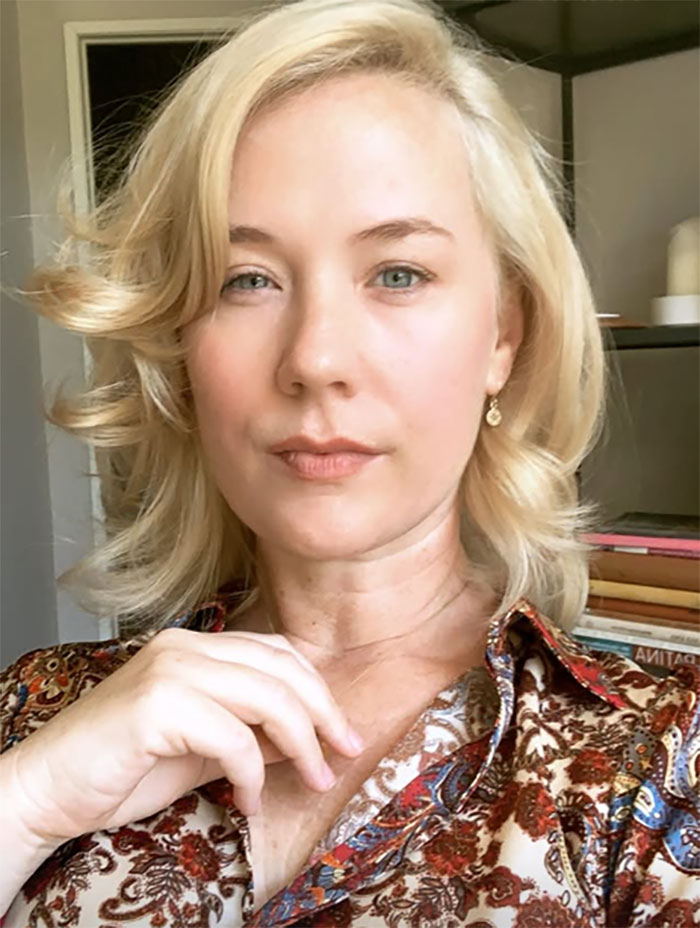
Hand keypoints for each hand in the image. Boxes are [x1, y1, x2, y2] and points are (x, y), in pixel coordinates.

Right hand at [9, 628, 363, 846]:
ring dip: (301, 744)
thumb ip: (252, 732)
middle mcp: (186, 646)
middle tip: (344, 755)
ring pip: (267, 696)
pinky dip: (252, 773)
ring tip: (313, 780)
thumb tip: (307, 738)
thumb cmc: (124, 767)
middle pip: (282, 670)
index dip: (319, 691)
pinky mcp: (157, 703)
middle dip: (324, 715)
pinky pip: (232, 737)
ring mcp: (170, 669)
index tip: (342, 734)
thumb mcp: (204, 747)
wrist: (49, 788)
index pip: (278, 653)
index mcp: (197, 645)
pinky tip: (248, 801)